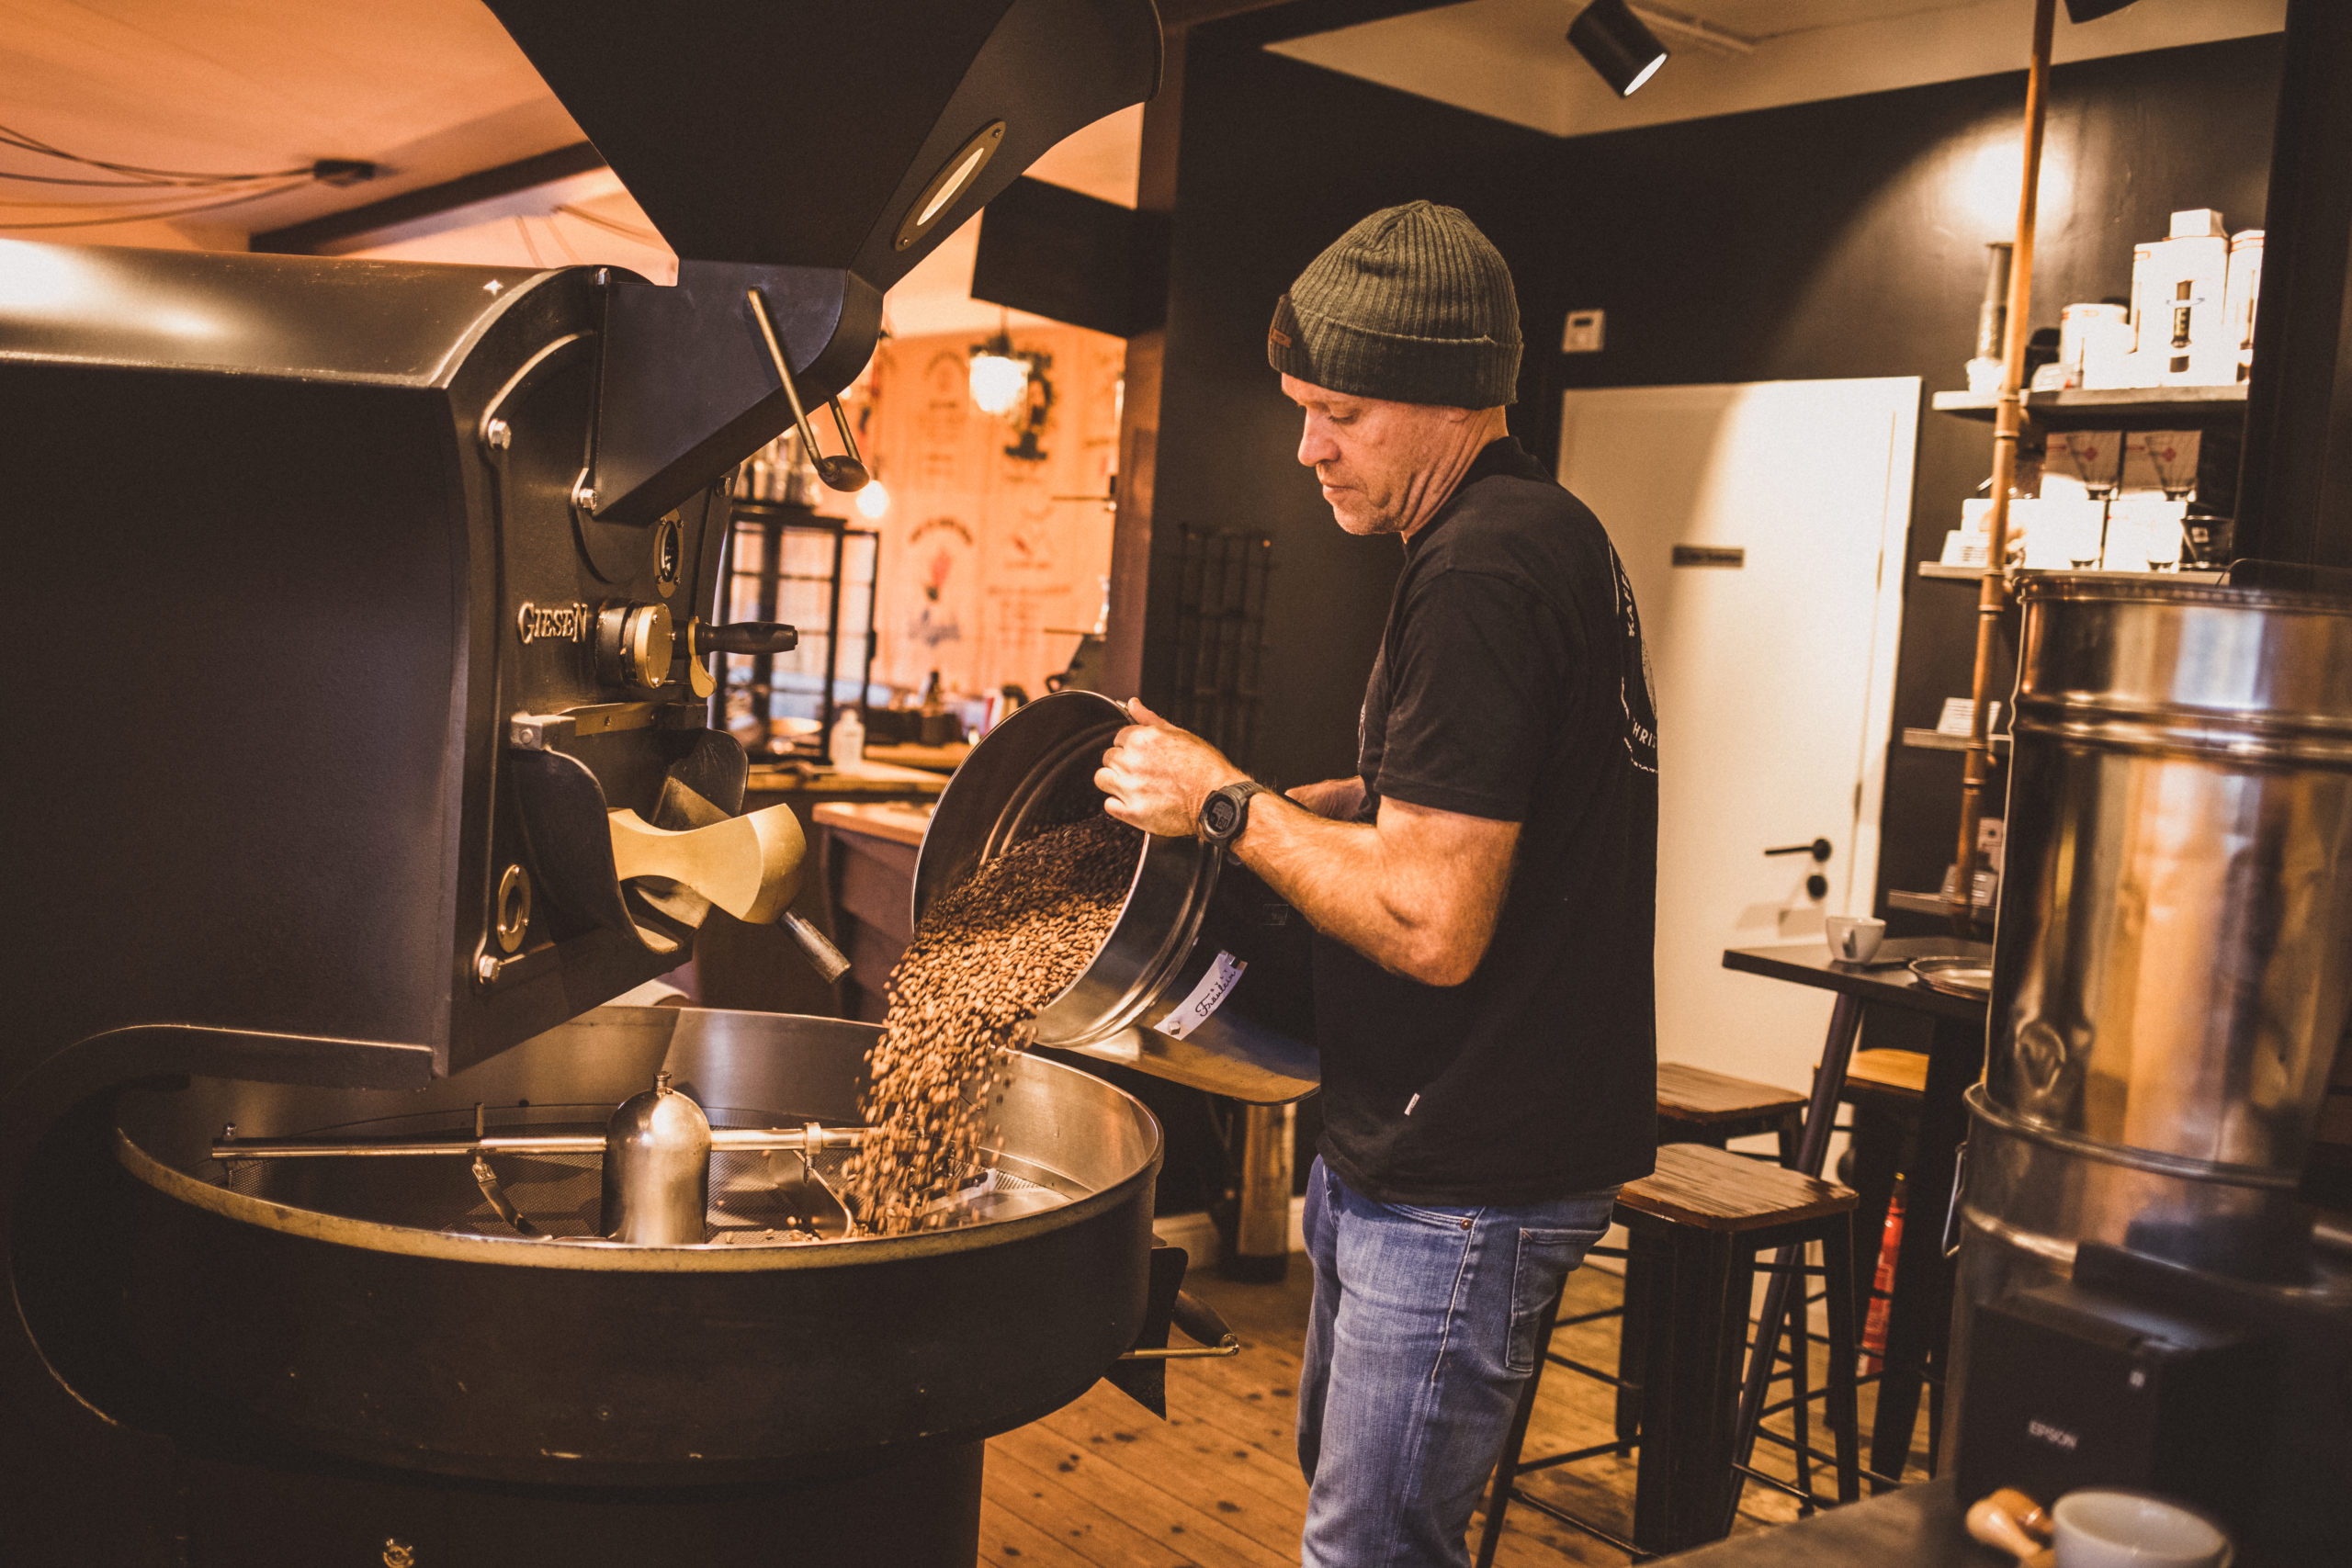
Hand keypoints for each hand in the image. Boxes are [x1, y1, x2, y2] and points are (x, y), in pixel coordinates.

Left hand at [1095, 699, 1246, 837]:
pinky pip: (1109, 805)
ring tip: (1133, 785)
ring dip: (1114, 781)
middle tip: (1141, 770)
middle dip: (1122, 762)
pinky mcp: (1133, 812)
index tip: (1142, 754)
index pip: (1119, 737)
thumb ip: (1149, 719)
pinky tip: (1134, 801)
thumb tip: (1133, 704)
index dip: (1131, 746)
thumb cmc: (1205, 768)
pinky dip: (1119, 804)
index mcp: (1143, 740)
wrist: (1217, 800)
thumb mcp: (1179, 734)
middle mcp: (1133, 762)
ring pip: (1102, 779)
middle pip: (1108, 757)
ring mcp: (1131, 788)